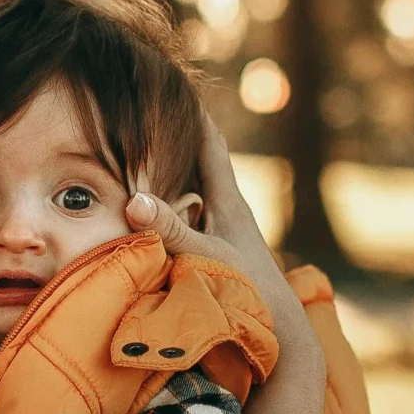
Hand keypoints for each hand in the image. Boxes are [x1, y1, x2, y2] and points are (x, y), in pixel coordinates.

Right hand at [125, 118, 306, 334]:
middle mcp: (229, 208)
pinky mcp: (220, 248)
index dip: (192, 113)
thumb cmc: (247, 292)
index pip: (209, 144)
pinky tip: (158, 203)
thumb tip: (134, 201)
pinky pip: (192, 211)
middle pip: (203, 158)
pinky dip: (175, 198)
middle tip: (156, 107)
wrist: (280, 330)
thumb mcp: (205, 256)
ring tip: (151, 147)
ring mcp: (226, 228)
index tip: (175, 83)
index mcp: (229, 200)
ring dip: (177, 167)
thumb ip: (171, 230)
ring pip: (197, 185)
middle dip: (181, 132)